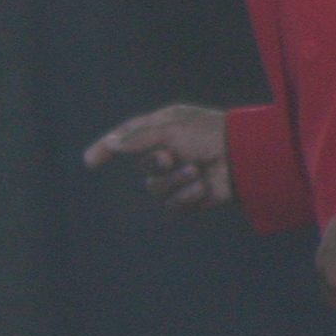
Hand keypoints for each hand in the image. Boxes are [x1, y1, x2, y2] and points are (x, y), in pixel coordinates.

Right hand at [84, 103, 233, 211]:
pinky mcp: (190, 197)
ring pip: (155, 189)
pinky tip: (204, 187)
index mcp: (163, 129)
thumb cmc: (210, 134)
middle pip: (141, 166)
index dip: (108, 148)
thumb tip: (112, 143)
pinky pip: (172, 205)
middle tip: (173, 157)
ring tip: (197, 172)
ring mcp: (179, 176)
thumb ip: (138, 138)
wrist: (245, 158)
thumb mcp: (171, 129)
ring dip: (175, 181)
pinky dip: (187, 197)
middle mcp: (169, 151)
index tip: (90, 161)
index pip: (127, 138)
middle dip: (155, 164)